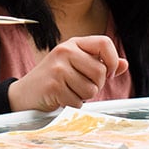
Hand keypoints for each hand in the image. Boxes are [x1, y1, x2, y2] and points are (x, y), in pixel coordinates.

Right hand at [7, 35, 127, 111]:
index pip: (105, 43)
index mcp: (73, 44)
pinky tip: (60, 98)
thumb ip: (100, 64)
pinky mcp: (53, 84)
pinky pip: (77, 101)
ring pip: (91, 89)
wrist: (25, 94)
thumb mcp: (77, 67)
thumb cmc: (54, 81)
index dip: (111, 60)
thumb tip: (124, 64)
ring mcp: (58, 67)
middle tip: (79, 86)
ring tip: (67, 91)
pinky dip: (71, 105)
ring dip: (82, 97)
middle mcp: (65, 50)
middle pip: (100, 71)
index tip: (106, 73)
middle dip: (95, 85)